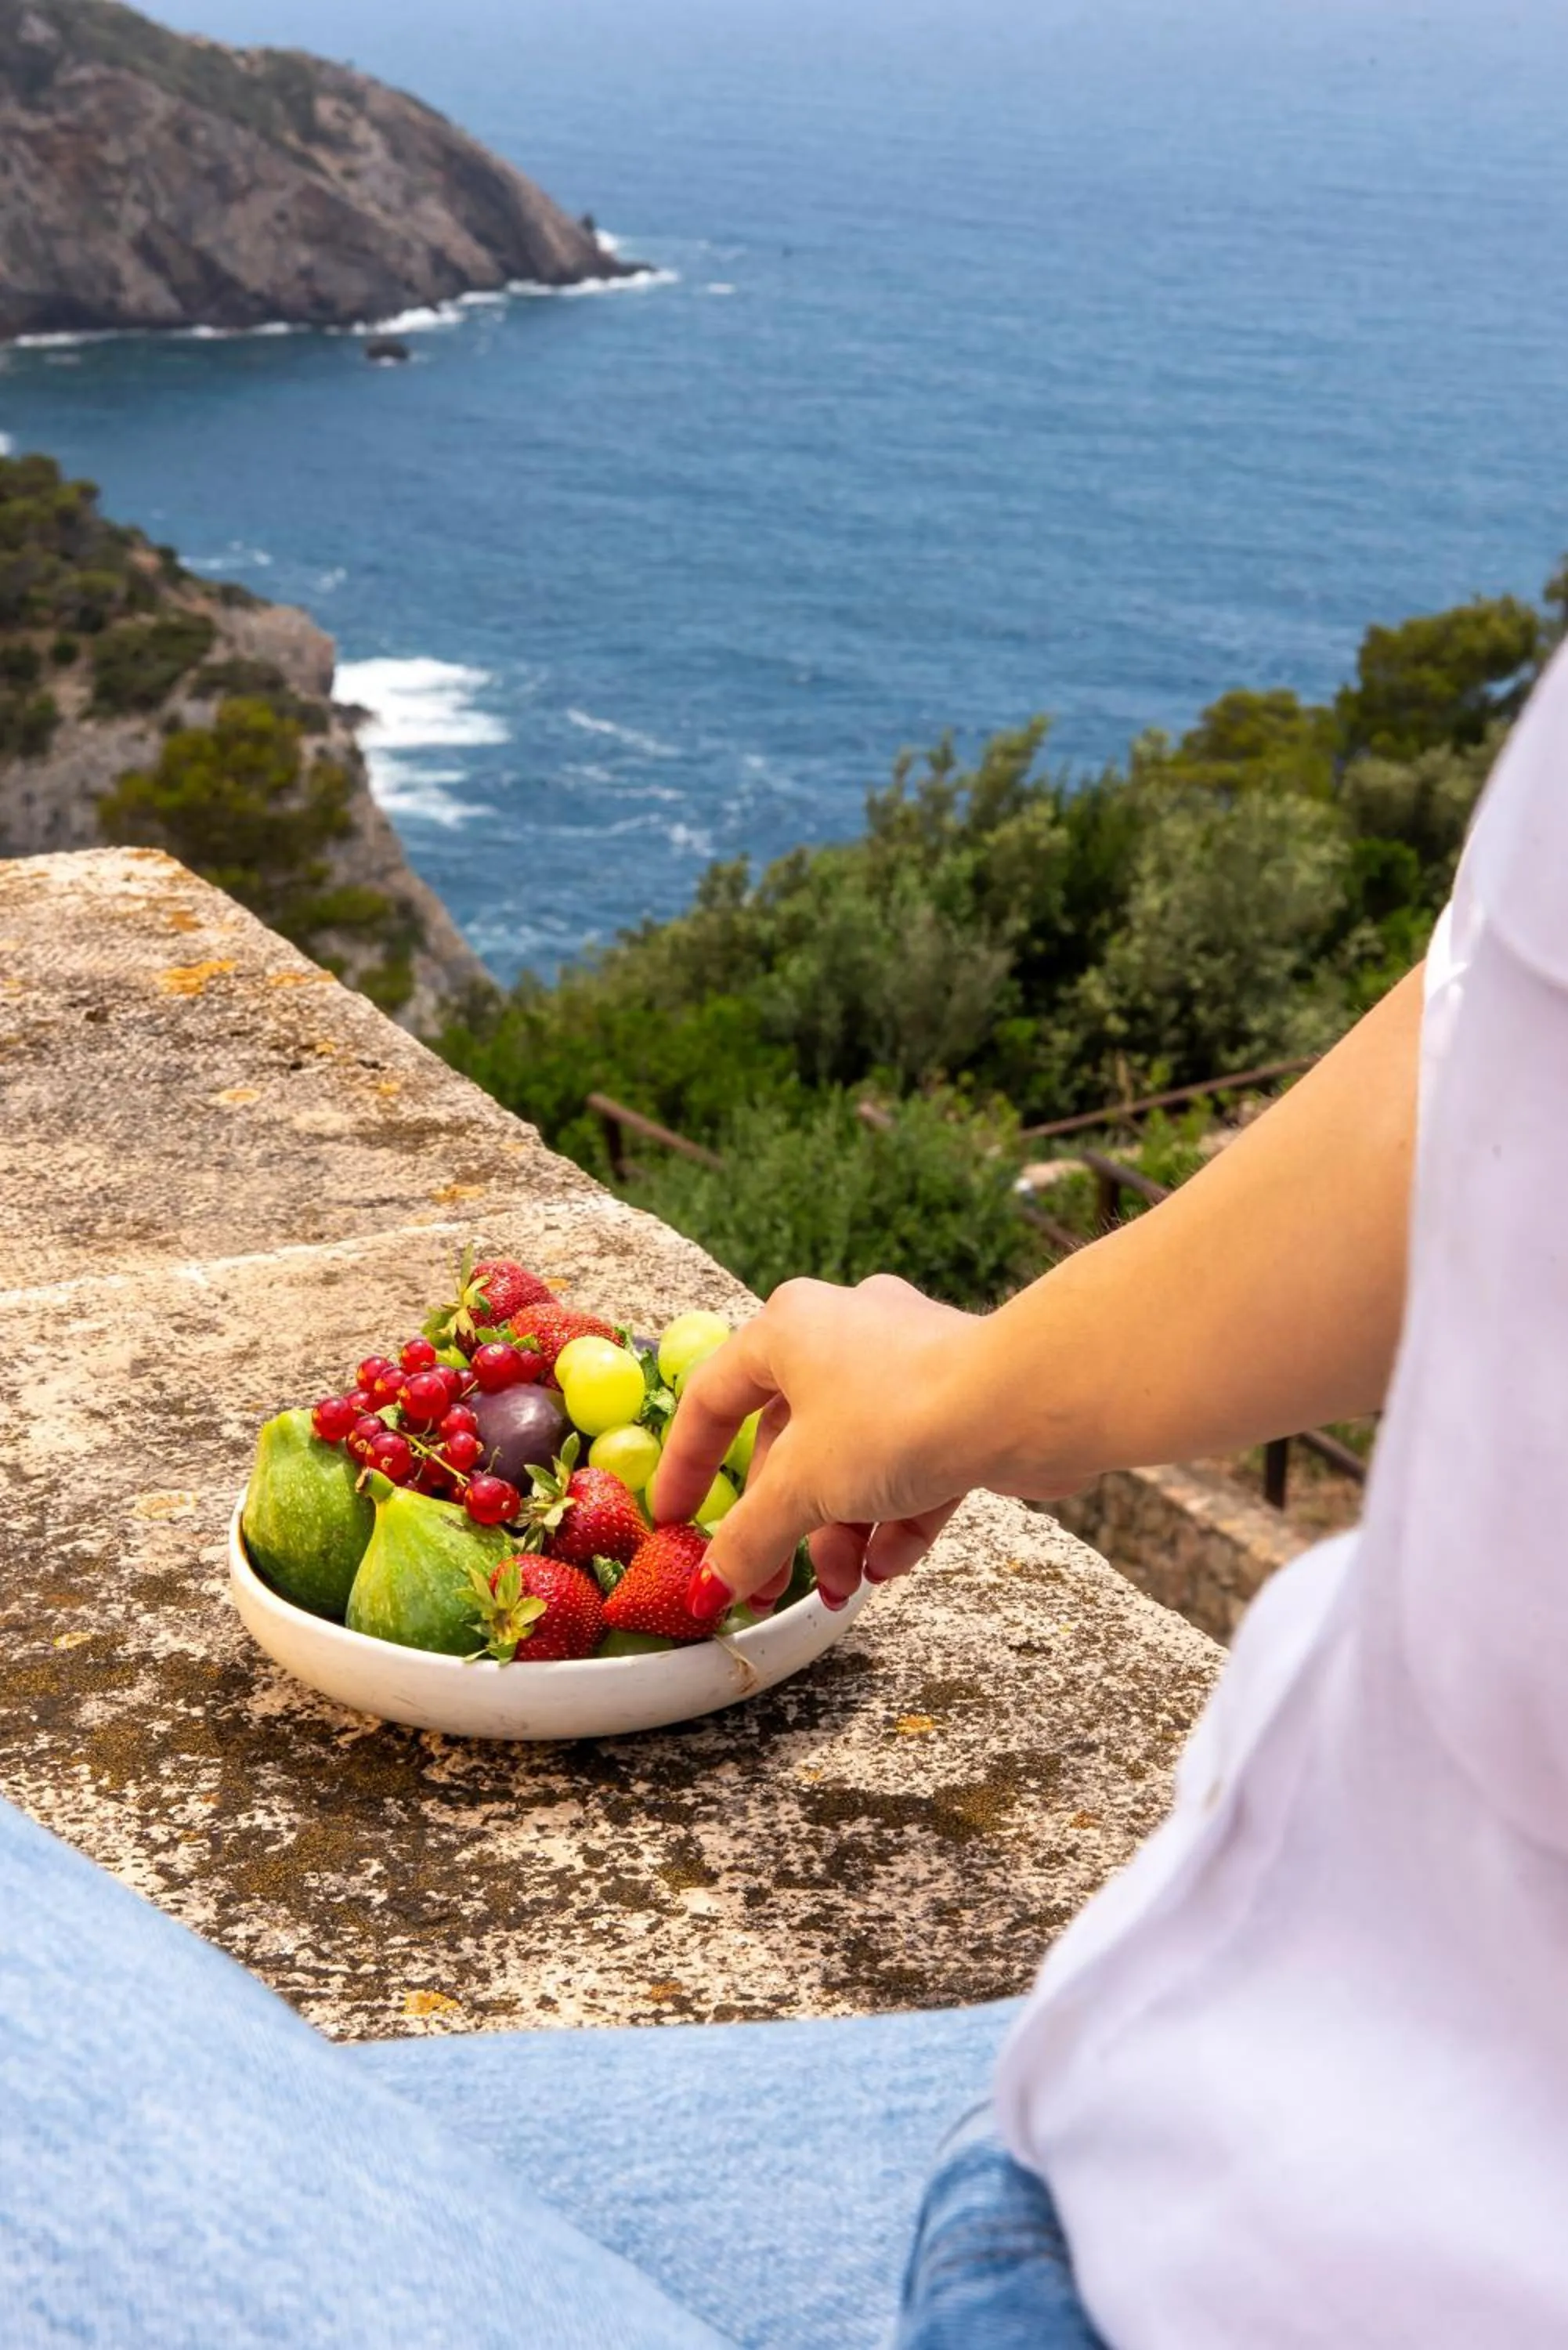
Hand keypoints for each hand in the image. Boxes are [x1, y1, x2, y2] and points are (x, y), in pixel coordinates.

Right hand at [650, 1274, 984, 1617]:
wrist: (1024, 1402)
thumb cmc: (898, 1416)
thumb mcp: (803, 1488)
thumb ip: (749, 1538)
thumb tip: (711, 1583)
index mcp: (788, 1328)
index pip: (713, 1400)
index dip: (686, 1466)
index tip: (674, 1521)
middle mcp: (843, 1334)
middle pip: (790, 1444)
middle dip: (782, 1525)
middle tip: (767, 1587)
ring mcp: (905, 1364)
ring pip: (852, 1461)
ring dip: (840, 1532)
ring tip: (845, 1588)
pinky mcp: (956, 1402)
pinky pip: (907, 1466)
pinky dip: (893, 1518)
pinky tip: (889, 1566)